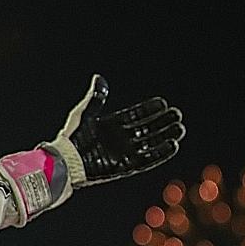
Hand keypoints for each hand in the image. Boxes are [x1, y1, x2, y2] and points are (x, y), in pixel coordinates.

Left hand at [49, 74, 184, 186]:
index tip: (163, 104)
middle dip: (162, 123)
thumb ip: (95, 98)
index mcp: (110, 125)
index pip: (135, 115)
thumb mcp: (83, 114)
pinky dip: (159, 154)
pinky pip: (146, 160)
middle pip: (146, 129)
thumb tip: (98, 78)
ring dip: (165, 137)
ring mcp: (122, 153)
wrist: (65, 161)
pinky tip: (172, 146)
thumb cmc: (71, 137)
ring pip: (149, 143)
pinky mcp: (123, 167)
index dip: (149, 110)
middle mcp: (119, 139)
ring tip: (180, 129)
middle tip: (177, 115)